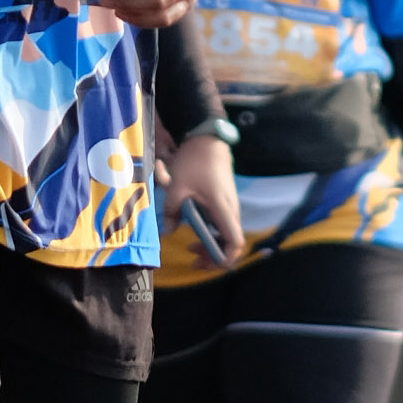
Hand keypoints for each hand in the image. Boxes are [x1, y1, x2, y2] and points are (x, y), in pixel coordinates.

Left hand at [161, 134, 244, 266]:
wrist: (207, 138)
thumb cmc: (194, 162)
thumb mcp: (176, 187)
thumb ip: (172, 212)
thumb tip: (167, 233)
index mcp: (222, 209)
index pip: (234, 242)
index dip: (224, 258)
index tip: (207, 263)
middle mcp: (231, 210)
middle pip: (230, 243)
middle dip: (213, 256)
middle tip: (193, 260)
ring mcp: (230, 205)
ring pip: (227, 235)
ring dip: (212, 245)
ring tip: (192, 247)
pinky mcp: (226, 201)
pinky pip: (223, 224)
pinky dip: (212, 233)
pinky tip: (196, 230)